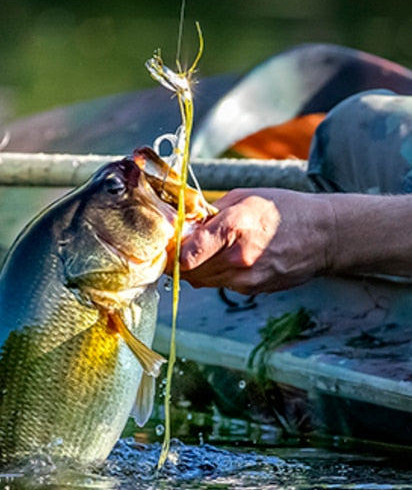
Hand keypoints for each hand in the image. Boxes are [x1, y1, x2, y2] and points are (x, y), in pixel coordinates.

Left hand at [178, 188, 333, 293]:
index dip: (170, 253)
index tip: (164, 247)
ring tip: (203, 252)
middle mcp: (239, 257)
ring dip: (196, 269)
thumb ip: (210, 214)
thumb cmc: (283, 210)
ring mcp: (247, 278)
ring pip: (203, 281)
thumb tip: (182, 226)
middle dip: (179, 261)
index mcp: (234, 226)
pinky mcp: (254, 290)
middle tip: (176, 249)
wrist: (324, 234)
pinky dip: (217, 275)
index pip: (187, 254)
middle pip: (189, 271)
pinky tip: (228, 260)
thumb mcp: (244, 198)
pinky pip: (222, 285)